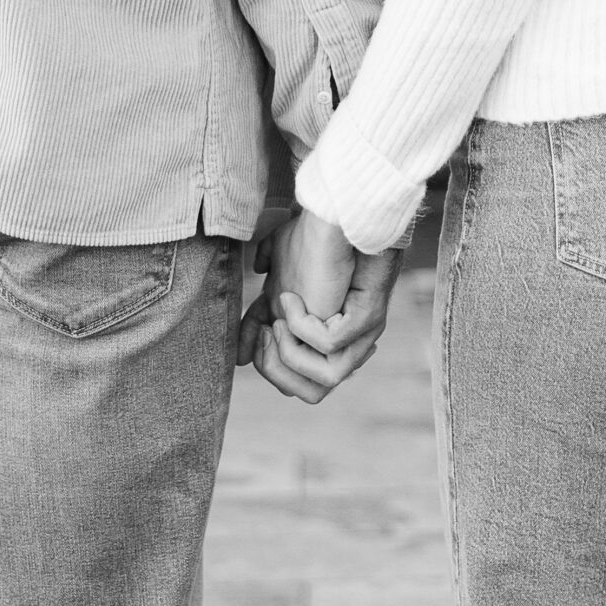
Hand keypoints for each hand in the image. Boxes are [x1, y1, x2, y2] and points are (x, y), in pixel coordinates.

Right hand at [239, 215, 402, 402]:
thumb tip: (258, 271)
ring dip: (287, 358)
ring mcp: (354, 336)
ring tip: (280, 323)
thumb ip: (271, 264)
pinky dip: (302, 329)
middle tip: (267, 332)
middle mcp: (337, 340)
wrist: (341, 217)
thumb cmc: (315, 230)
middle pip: (302, 388)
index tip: (241, 356)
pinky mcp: (364, 321)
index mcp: (317, 330)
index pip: (291, 366)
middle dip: (273, 369)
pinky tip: (294, 302)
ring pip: (318, 388)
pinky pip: (329, 348)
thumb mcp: (282, 251)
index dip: (264, 364)